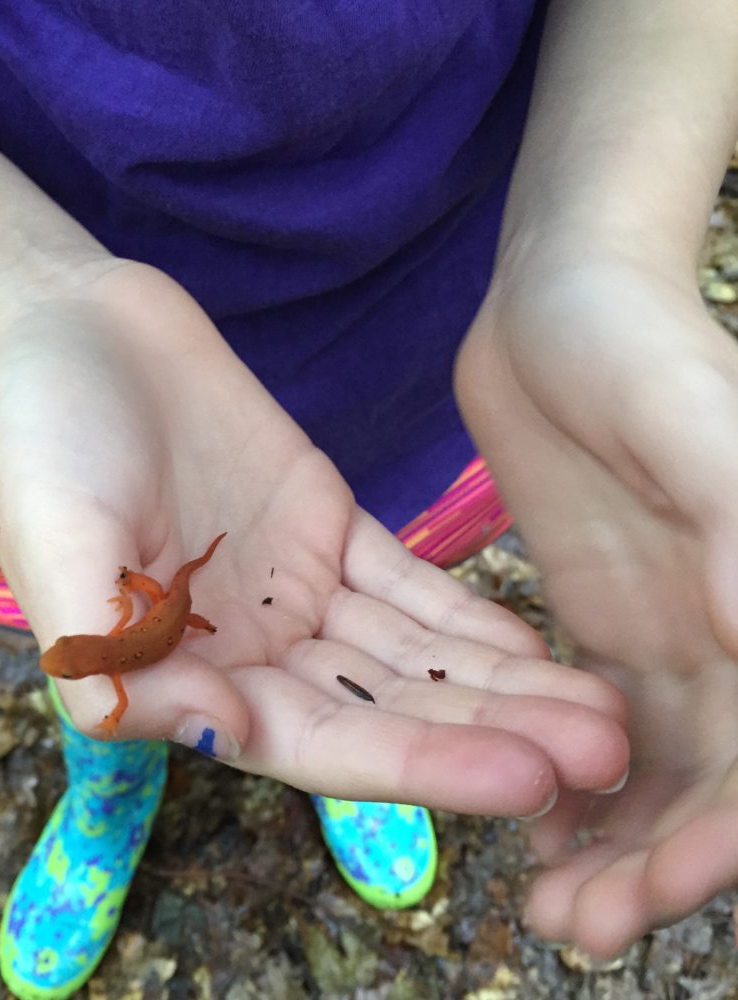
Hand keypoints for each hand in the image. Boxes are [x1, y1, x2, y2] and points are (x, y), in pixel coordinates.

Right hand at [0, 262, 627, 813]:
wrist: (71, 334)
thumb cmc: (42, 438)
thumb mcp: (53, 538)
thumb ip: (101, 643)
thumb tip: (181, 726)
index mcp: (183, 676)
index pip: (314, 743)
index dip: (417, 767)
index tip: (523, 780)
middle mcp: (248, 649)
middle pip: (382, 708)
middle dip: (487, 733)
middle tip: (602, 753)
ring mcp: (290, 590)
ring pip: (407, 654)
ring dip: (497, 684)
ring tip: (597, 709)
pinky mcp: (321, 527)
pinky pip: (404, 583)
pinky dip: (462, 615)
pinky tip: (526, 643)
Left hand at [457, 249, 737, 953]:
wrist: (558, 306)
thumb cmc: (634, 341)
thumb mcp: (690, 417)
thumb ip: (735, 519)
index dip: (722, 832)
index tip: (652, 890)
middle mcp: (723, 629)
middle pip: (708, 778)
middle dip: (652, 861)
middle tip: (570, 926)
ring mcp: (657, 626)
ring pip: (645, 765)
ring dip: (606, 839)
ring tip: (542, 902)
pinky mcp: (592, 611)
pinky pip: (582, 715)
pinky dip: (562, 774)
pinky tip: (524, 818)